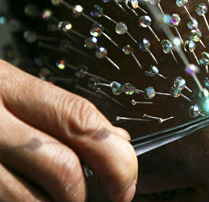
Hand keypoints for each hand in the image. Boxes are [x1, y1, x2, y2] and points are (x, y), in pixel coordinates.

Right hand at [0, 60, 137, 201]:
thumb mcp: (10, 89)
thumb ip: (62, 113)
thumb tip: (118, 141)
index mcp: (8, 87)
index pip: (80, 119)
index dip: (115, 158)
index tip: (127, 183)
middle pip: (62, 166)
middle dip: (89, 191)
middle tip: (102, 197)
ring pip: (31, 197)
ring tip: (58, 196)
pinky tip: (32, 195)